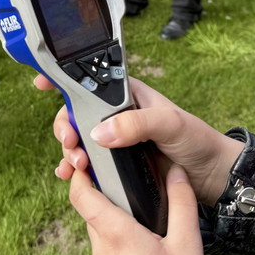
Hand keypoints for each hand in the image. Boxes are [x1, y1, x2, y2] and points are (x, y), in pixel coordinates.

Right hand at [36, 75, 242, 204]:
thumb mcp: (168, 124)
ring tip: (75, 164)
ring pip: (79, 140)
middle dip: (65, 125)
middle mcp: (118, 115)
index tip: (42, 83)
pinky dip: (75, 168)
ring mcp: (116, 140)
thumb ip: (136, 124)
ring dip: (69, 150)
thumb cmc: (196, 138)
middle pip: (77, 113)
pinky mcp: (117, 164)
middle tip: (69, 141)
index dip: (65, 79)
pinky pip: (89, 164)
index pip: (92, 80)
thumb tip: (99, 133)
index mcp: (128, 95)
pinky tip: (71, 175)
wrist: (212, 174)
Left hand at [69, 164, 201, 254]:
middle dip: (102, 191)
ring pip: (98, 228)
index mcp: (116, 234)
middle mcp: (102, 248)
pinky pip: (106, 245)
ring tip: (135, 205)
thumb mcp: (187, 244)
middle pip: (89, 209)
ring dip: (110, 214)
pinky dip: (117, 232)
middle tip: (121, 176)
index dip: (79, 172)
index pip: (80, 195)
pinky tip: (140, 232)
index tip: (87, 157)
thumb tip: (177, 171)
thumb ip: (181, 204)